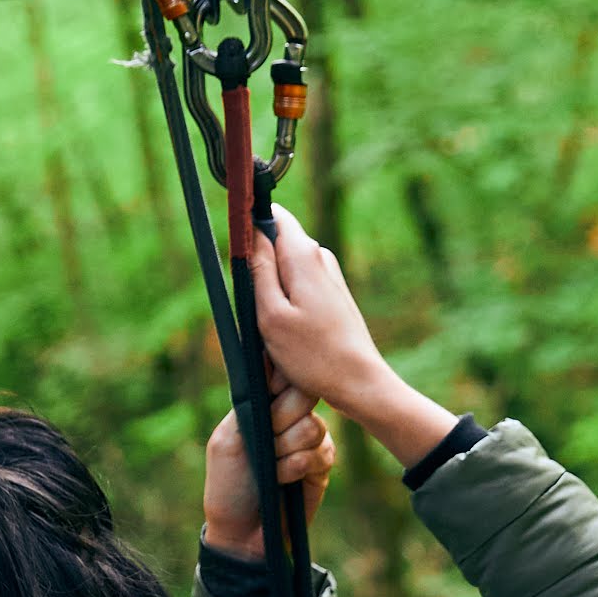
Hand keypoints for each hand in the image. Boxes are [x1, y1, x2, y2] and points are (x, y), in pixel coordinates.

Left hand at [202, 382, 333, 560]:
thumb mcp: (227, 441)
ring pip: (313, 425)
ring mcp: (308, 440)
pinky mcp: (322, 464)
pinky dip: (298, 466)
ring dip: (287, 449)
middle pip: (304, 394)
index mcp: (262, 406)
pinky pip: (323, 452)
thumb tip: (266, 363)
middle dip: (282, 417)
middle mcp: (288, 418)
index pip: (282, 374)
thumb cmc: (228, 487)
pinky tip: (283, 480)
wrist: (243, 534)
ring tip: (270, 469)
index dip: (280, 380)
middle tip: (267, 439)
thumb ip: (249, 404)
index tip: (270, 393)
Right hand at [248, 207, 457, 467]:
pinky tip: (291, 335)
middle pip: (277, 243)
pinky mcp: (333, 293)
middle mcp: (321, 257)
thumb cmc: (312, 354)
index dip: (250, 227)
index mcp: (304, 255)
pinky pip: (298, 287)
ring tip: (275, 328)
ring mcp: (330, 275)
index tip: (239, 258)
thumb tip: (250, 233)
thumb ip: (258, 270)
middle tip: (256, 308)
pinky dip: (287, 305)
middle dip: (258, 268)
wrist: (358, 381)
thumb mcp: (270, 314)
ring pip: (286, 269)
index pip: (273, 215)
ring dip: (271, 292)